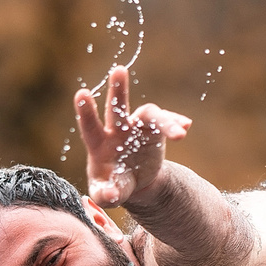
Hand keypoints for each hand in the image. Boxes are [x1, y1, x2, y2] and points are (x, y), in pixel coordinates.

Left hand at [75, 62, 191, 207]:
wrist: (135, 182)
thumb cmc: (114, 185)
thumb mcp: (108, 194)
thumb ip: (106, 195)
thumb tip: (110, 196)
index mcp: (99, 144)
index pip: (90, 126)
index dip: (86, 111)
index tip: (81, 93)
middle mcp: (117, 130)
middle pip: (116, 108)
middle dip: (117, 89)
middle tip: (118, 69)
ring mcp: (137, 127)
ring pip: (150, 115)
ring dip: (165, 120)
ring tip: (180, 133)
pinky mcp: (155, 130)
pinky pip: (167, 124)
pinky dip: (175, 124)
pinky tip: (185, 126)